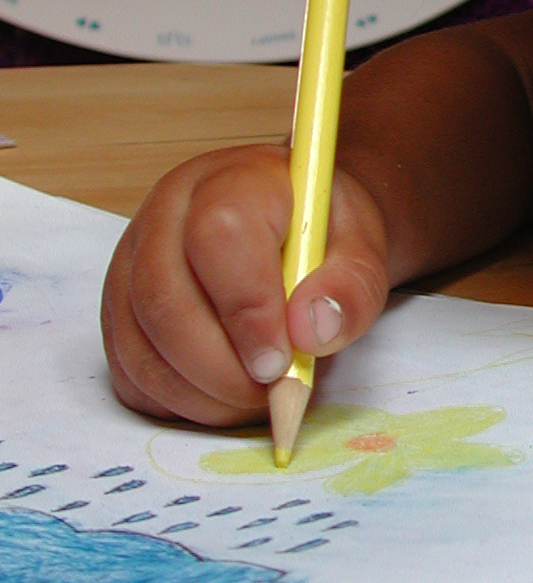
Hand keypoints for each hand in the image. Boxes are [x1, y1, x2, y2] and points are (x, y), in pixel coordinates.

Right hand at [101, 145, 390, 425]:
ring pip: (137, 343)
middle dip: (218, 368)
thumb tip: (311, 331)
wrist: (297, 230)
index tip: (280, 362)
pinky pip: (127, 369)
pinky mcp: (119, 309)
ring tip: (253, 400)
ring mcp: (130, 261)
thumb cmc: (325, 237)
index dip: (247, 310)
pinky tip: (219, 398)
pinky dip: (172, 401)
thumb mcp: (362, 251)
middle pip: (162, 299)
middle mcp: (166, 215)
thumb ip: (349, 287)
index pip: (218, 238)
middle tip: (269, 395)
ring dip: (197, 394)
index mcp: (231, 182)